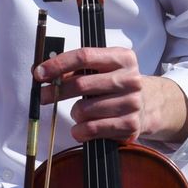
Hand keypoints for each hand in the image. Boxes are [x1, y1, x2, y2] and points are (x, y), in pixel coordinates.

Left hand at [35, 46, 187, 144]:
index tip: (39, 73)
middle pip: (82, 84)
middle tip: (44, 96)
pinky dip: (80, 131)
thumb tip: (40, 71)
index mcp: (123, 57)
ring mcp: (132, 103)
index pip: (84, 56)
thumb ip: (75, 68)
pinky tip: (81, 128)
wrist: (148, 105)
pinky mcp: (130, 125)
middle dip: (57, 92)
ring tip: (80, 112)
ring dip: (74, 113)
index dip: (58, 65)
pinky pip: (92, 129)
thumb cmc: (115, 85)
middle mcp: (130, 78)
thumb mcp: (102, 69)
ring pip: (84, 110)